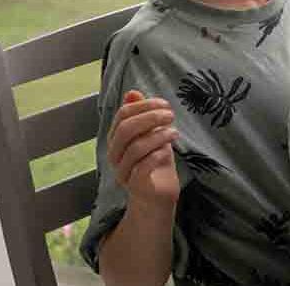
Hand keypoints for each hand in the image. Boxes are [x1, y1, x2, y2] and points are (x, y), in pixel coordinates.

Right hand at [107, 90, 180, 205]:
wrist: (157, 197)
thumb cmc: (155, 163)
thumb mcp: (151, 135)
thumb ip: (142, 116)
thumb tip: (132, 92)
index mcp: (116, 139)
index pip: (123, 115)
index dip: (144, 106)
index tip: (165, 104)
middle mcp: (115, 155)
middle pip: (126, 130)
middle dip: (150, 118)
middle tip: (171, 115)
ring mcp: (123, 171)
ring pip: (135, 148)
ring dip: (158, 136)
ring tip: (174, 132)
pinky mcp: (135, 186)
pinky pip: (142, 167)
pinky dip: (157, 155)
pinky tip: (168, 151)